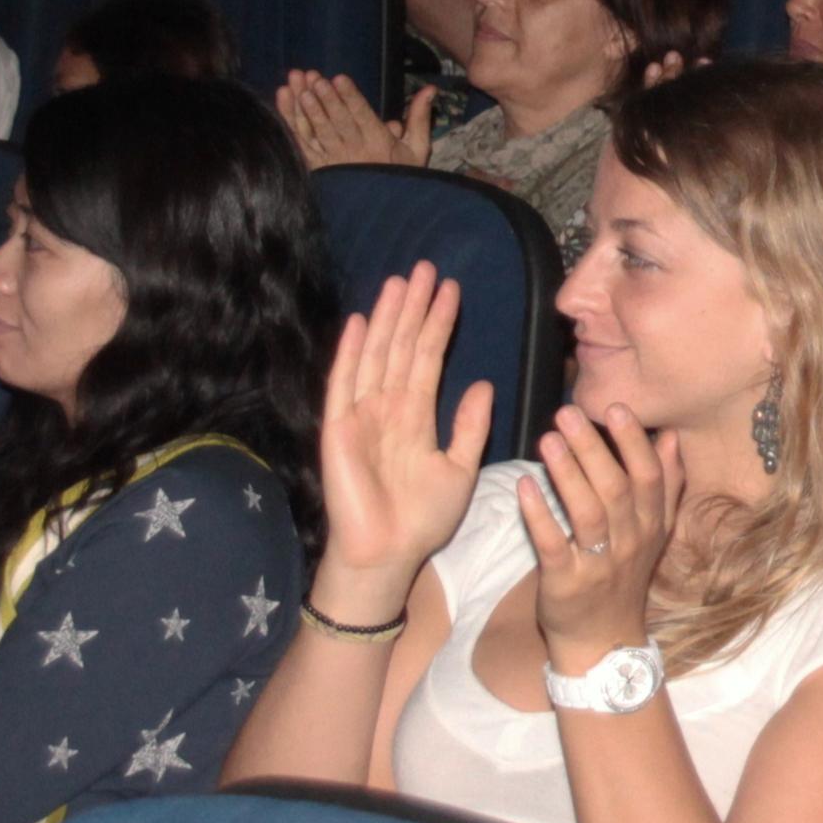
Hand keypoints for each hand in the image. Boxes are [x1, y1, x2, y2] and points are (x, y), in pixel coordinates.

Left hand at [278, 70, 432, 172]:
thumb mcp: (417, 148)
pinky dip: (292, 123)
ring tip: (299, 88)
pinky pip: (302, 143)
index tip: (339, 79)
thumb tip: (429, 89)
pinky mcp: (317, 167)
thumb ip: (419, 117)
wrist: (384, 212)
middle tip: (315, 79)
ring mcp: (333, 160)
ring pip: (317, 131)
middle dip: (326, 99)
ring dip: (307, 109)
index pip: (362, 116)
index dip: (350, 97)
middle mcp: (354, 151)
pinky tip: (286, 103)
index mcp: (379, 143)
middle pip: (337, 121)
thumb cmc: (402, 175)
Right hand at [313, 268, 494, 608]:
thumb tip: (484, 383)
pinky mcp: (338, 429)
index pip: (429, 358)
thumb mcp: (460, 469)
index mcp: (416, 415)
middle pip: (402, 347)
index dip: (439, 324)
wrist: (387, 555)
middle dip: (414, 308)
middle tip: (425, 267)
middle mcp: (388, 407)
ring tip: (400, 280)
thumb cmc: (422, 520)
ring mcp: (361, 415)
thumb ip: (470, 426)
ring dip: (388, 318)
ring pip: (376, 355)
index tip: (451, 289)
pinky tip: (361, 322)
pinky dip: (351, 353)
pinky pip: (344, 383)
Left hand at [517, 402, 682, 671]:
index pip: (649, 478)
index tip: (615, 408)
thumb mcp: (654, 532)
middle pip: (615, 489)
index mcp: (651, 525)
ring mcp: (598, 564)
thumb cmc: (624, 575)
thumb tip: (670, 436)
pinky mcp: (565, 583)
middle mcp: (630, 542)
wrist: (603, 640)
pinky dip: (539, 515)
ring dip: (567, 474)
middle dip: (593, 448)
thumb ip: (666, 485)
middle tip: (567, 412)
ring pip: (587, 514)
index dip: (633, 443)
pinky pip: (552, 545)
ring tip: (548, 439)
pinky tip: (525, 485)